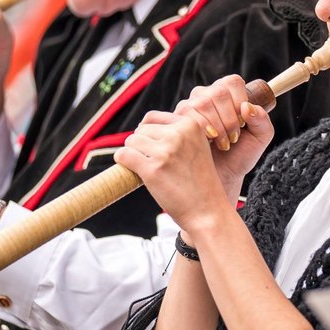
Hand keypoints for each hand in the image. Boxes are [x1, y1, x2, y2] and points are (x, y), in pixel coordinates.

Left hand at [114, 79, 274, 227]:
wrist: (207, 211)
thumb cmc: (200, 182)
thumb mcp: (197, 148)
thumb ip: (177, 133)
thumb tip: (141, 127)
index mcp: (191, 125)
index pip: (152, 117)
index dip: (147, 133)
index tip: (153, 148)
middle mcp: (179, 134)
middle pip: (141, 130)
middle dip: (141, 145)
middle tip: (154, 163)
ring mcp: (166, 151)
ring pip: (131, 142)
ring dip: (133, 154)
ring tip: (147, 169)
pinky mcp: (152, 169)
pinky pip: (124, 155)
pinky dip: (123, 162)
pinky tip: (133, 171)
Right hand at [175, 76, 274, 200]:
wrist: (221, 176)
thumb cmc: (240, 155)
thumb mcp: (260, 138)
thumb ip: (262, 120)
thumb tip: (247, 107)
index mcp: (228, 92)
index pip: (233, 83)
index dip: (239, 101)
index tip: (243, 123)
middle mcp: (207, 94)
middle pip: (218, 92)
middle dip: (229, 118)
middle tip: (233, 138)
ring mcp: (190, 105)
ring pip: (202, 104)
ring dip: (216, 127)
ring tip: (223, 143)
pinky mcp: (176, 119)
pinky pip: (187, 117)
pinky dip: (202, 132)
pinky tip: (207, 143)